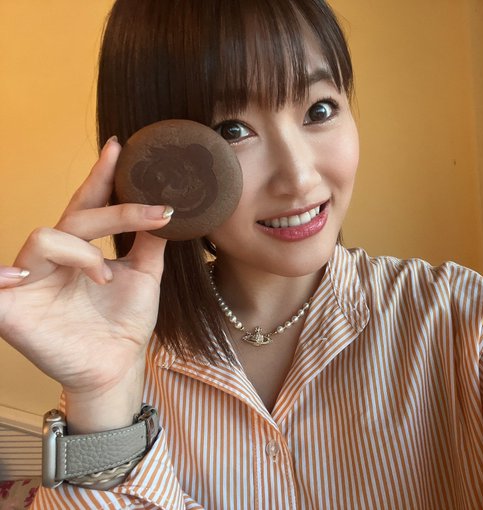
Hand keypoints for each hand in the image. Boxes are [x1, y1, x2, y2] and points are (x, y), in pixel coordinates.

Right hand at [0, 138, 172, 430]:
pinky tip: (26, 275)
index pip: (87, 205)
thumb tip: (167, 205)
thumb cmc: (124, 325)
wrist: (117, 369)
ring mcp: (29, 281)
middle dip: (116, 212)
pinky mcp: (10, 307)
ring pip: (44, 237)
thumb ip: (149, 242)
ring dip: (85, 252)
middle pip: (75, 218)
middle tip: (155, 214)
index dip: (101, 175)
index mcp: (79, 251)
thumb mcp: (145, 277)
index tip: (120, 146)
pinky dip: (4, 273)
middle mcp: (52, 260)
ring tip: (106, 276)